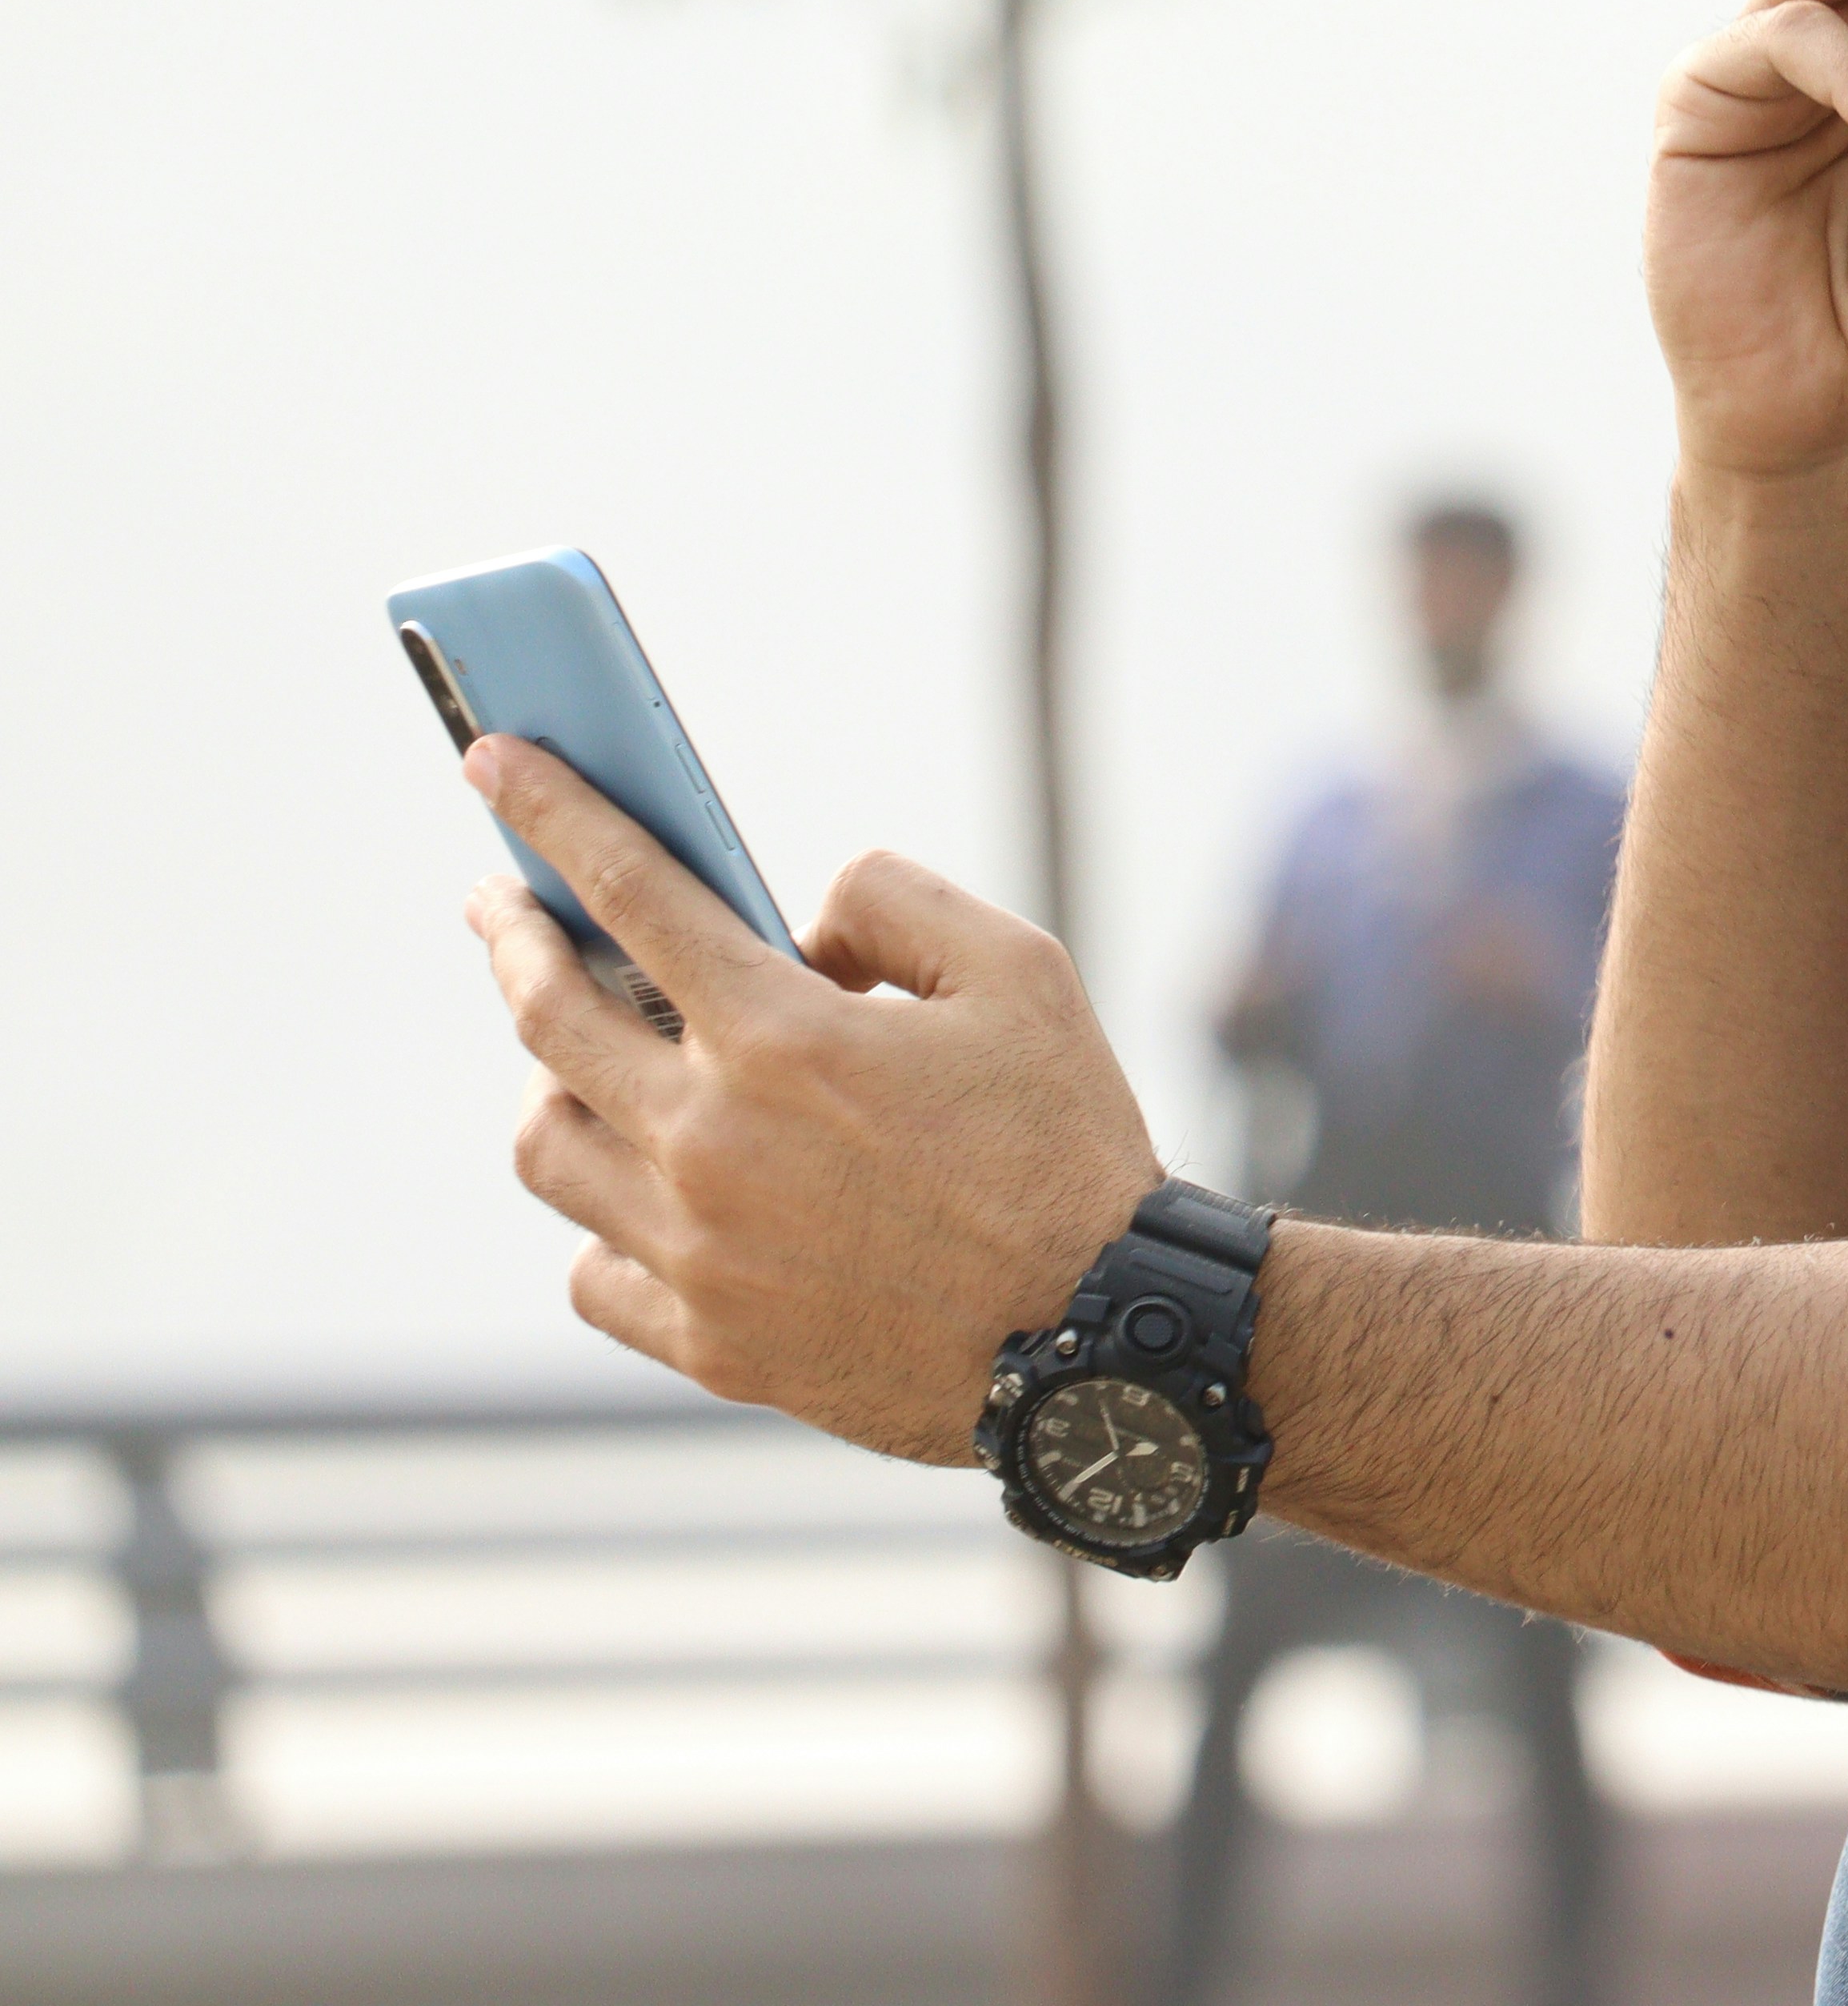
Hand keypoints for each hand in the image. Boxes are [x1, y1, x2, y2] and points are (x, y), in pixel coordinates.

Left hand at [466, 738, 1161, 1463]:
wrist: (1100, 1337)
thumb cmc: (1067, 1145)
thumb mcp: (1021, 972)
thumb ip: (894, 904)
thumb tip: (799, 929)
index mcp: (784, 1035)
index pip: (629, 891)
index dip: (552, 811)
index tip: (492, 759)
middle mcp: (710, 1141)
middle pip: (548, 1016)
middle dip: (512, 936)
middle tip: (502, 905)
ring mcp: (695, 1251)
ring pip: (548, 1146)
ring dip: (549, 1080)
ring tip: (578, 1057)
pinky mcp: (706, 1342)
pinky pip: (592, 1272)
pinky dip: (602, 1221)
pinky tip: (645, 1194)